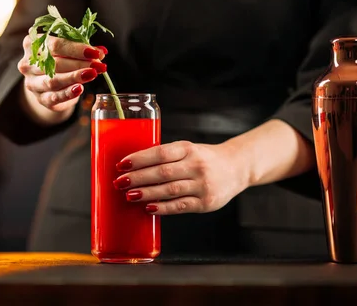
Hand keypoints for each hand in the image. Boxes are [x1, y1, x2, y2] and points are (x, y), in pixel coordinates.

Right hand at [17, 34, 106, 113]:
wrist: (48, 83)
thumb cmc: (59, 60)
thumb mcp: (68, 50)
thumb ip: (81, 49)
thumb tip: (100, 52)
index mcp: (31, 44)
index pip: (55, 45)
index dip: (77, 49)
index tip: (96, 53)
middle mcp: (27, 63)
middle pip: (55, 63)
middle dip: (80, 63)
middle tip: (99, 65)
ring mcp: (32, 82)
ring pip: (54, 80)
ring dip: (75, 77)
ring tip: (93, 74)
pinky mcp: (40, 98)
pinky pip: (54, 96)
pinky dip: (68, 93)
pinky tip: (80, 88)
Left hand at [112, 140, 248, 214]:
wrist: (237, 167)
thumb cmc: (204, 158)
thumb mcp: (188, 149)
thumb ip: (166, 156)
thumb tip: (133, 167)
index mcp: (188, 148)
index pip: (160, 153)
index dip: (139, 159)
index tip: (121, 164)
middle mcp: (196, 165)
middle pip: (162, 172)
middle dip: (138, 178)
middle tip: (119, 182)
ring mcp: (202, 185)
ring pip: (169, 190)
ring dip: (147, 193)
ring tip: (129, 195)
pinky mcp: (205, 203)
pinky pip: (180, 206)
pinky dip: (163, 208)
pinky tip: (148, 207)